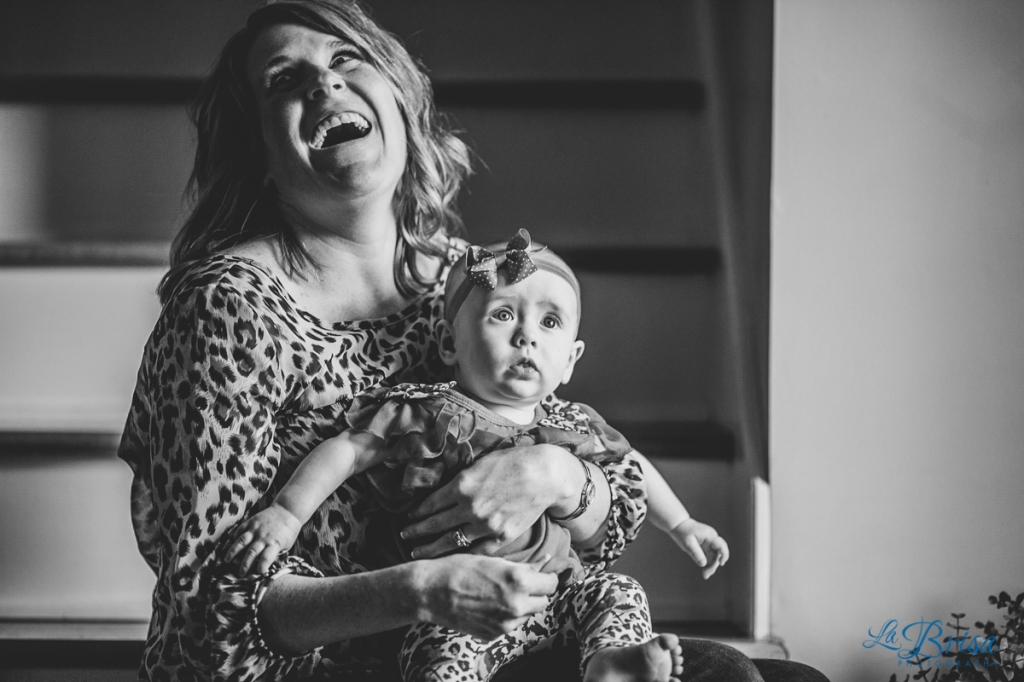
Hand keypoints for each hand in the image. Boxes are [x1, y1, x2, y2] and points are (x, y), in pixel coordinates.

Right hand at [225, 504, 302, 574]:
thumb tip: (264, 565)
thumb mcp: (286, 545)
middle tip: (240, 574)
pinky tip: (228, 545)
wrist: (287, 510)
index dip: (262, 566)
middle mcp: (264, 537)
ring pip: (241, 541)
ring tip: (226, 560)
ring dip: (233, 552)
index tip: (259, 573)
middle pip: (252, 552)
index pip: (267, 557)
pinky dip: (233, 538)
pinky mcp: (251, 521)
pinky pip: (240, 530)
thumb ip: (274, 554)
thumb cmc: (288, 531)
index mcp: (274, 544)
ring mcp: (256, 529)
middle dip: (244, 565)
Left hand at [401, 445, 560, 558]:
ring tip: (418, 552)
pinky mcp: (501, 536)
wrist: (544, 475)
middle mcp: (469, 507)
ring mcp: (485, 524)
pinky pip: (475, 550)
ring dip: (431, 547)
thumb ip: (460, 479)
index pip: (430, 504)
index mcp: (461, 486)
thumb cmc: (513, 462)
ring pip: (450, 541)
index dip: (416, 514)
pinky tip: (450, 558)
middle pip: (434, 525)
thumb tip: (442, 490)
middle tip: (404, 536)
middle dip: (416, 532)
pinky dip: (461, 554)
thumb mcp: (480, 463)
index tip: (408, 518)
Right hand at [414, 553, 557, 639]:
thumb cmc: (460, 568)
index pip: (551, 584)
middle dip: (536, 593)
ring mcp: (505, 624)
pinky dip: (506, 616)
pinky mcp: (493, 635)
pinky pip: (509, 625)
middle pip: (543, 602)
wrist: (431, 592)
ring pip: (527, 615)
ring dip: (522, 605)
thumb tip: (547, 561)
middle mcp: (516, 605)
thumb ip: (524, 565)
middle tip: (522, 583)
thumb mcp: (494, 560)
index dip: (547, 578)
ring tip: (500, 593)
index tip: (542, 575)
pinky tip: (488, 604)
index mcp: (519, 581)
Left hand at [668, 518, 729, 578]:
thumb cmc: (683, 532)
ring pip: (715, 556)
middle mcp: (712, 539)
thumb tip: (703, 564)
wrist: (679, 525)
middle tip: (706, 575)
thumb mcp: (687, 543)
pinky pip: (710, 556)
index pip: (721, 545)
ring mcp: (710, 543)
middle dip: (714, 565)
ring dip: (711, 566)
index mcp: (709, 536)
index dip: (724, 554)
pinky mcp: (707, 546)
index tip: (721, 564)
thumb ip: (696, 553)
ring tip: (705, 575)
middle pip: (718, 553)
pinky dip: (708, 564)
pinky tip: (705, 571)